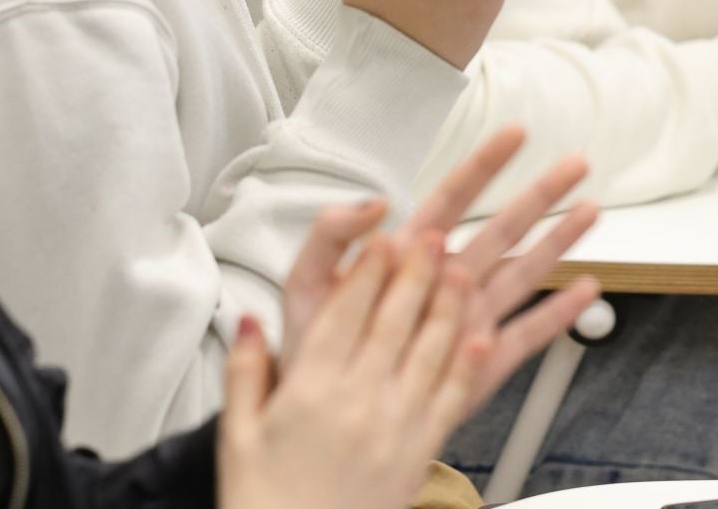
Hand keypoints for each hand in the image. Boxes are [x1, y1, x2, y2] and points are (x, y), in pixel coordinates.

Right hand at [221, 238, 480, 508]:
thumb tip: (248, 321)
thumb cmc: (264, 501)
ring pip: (429, 351)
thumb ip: (243, 371)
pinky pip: (449, 399)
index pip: (345, 314)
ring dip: (448, 305)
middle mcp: (357, 401)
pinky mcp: (419, 453)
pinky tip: (480, 336)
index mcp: (310, 389)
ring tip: (461, 267)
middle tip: (431, 234)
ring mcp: (394, 426)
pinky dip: (468, 364)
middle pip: (393, 321)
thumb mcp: (237, 434)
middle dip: (415, 272)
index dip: (368, 271)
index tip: (383, 237)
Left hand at [276, 127, 601, 425]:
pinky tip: (584, 290)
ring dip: (557, 242)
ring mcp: (464, 319)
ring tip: (591, 212)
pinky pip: (525, 335)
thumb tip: (380, 203)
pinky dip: (557, 315)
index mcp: (407, 254)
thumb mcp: (306, 280)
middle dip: (540, 194)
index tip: (517, 133)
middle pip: (502, 226)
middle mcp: (443, 280)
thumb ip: (333, 233)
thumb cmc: (310, 345)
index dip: (485, 164)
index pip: (453, 197)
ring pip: (522, 272)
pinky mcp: (477, 364)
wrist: (315, 414)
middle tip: (576, 164)